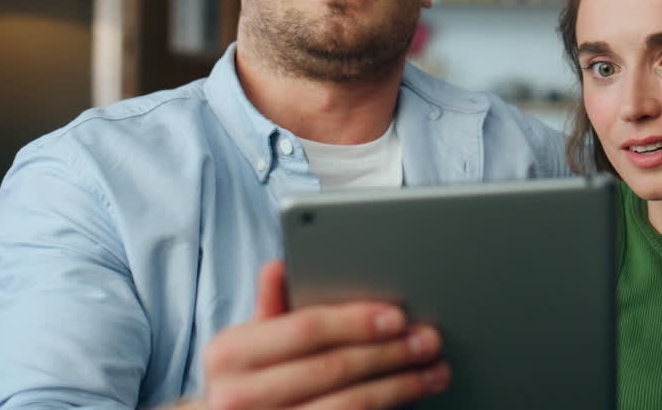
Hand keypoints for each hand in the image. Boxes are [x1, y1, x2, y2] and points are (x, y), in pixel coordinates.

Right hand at [199, 260, 449, 408]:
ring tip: (432, 372)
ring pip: (349, 406)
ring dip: (400, 387)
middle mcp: (237, 396)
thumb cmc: (247, 378)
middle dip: (389, 353)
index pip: (304, 330)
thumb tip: (280, 266)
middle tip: (428, 341)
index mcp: (228, 354)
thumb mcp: (250, 341)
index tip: (398, 316)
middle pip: (333, 369)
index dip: (355, 322)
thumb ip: (271, 306)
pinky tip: (410, 399)